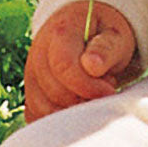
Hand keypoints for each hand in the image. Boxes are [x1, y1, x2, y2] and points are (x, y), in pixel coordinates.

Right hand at [23, 0, 136, 122]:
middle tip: (106, 86)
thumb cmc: (106, 33)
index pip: (64, 66)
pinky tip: (78, 106)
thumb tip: (92, 66)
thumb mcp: (116, 35)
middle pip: (55, 91)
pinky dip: (58, 118)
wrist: (91, 29)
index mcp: (61, 32)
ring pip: (43, 107)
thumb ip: (106, 49)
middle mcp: (39, 52)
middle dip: (84, 98)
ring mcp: (32, 72)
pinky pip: (36, 114)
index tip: (110, 90)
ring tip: (92, 93)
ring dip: (72, 110)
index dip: (87, 86)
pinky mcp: (31, 90)